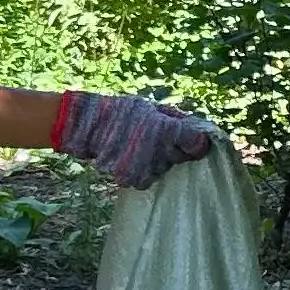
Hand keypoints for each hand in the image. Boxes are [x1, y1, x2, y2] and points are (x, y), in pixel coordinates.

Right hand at [56, 88, 219, 189]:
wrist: (89, 127)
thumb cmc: (123, 112)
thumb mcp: (152, 108)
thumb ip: (177, 120)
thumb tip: (200, 129)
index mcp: (167, 131)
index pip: (198, 144)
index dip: (198, 142)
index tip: (193, 139)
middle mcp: (160, 153)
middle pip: (182, 157)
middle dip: (176, 149)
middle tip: (159, 138)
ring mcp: (147, 169)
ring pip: (165, 168)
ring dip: (159, 160)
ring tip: (141, 147)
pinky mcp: (134, 181)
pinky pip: (149, 177)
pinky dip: (144, 170)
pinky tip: (133, 157)